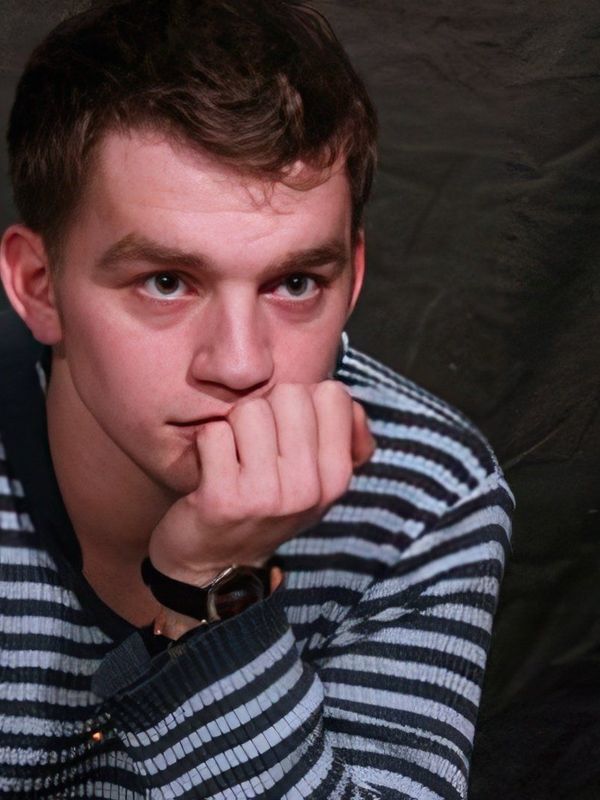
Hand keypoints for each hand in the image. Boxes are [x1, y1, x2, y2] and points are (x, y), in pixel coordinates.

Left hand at [148, 381, 374, 584]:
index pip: (333, 394)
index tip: (288, 429)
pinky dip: (206, 444)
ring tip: (234, 458)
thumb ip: (341, 438)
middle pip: (289, 394)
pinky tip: (211, 470)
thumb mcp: (317, 481)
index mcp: (337, 477)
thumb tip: (352, 405)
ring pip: (249, 410)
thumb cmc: (267, 507)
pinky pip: (214, 433)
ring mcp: (267, 495)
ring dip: (234, 427)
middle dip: (266, 409)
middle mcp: (309, 488)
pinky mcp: (224, 498)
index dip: (305, 399)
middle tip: (256, 445)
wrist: (216, 565)